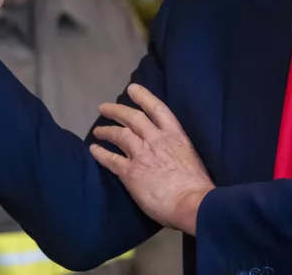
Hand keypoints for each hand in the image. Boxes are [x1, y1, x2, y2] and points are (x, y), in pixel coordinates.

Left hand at [90, 84, 213, 234]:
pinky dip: (100, 154)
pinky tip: (93, 150)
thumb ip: (176, 150)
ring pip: (119, 135)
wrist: (192, 202)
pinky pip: (111, 160)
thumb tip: (169, 153)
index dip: (143, 96)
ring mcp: (142, 154)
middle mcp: (156, 139)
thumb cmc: (197, 185)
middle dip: (116, 110)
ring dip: (106, 130)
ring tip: (97, 131)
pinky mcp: (130, 172)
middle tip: (103, 108)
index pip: (157, 109)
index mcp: (175, 135)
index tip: (132, 88)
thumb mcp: (190, 156)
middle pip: (132, 118)